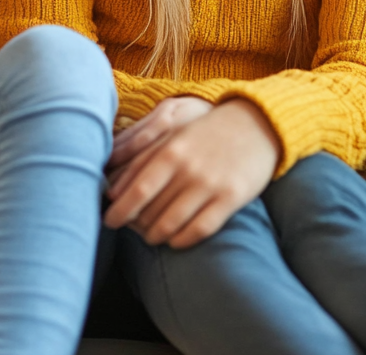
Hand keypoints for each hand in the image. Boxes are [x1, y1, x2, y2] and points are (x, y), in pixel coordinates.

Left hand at [104, 99, 280, 247]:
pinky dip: (182, 240)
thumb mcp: (175, 135)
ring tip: (152, 236)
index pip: (135, 190)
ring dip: (156, 236)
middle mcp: (188, 169)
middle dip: (136, 226)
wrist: (257, 124)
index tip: (108, 221)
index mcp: (170, 151)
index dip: (118, 211)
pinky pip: (199, 230)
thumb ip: (144, 158)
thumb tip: (114, 189)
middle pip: (151, 211)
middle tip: (132, 229)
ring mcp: (210, 185)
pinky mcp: (231, 198)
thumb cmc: (207, 131)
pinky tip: (176, 239)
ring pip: (171, 225)